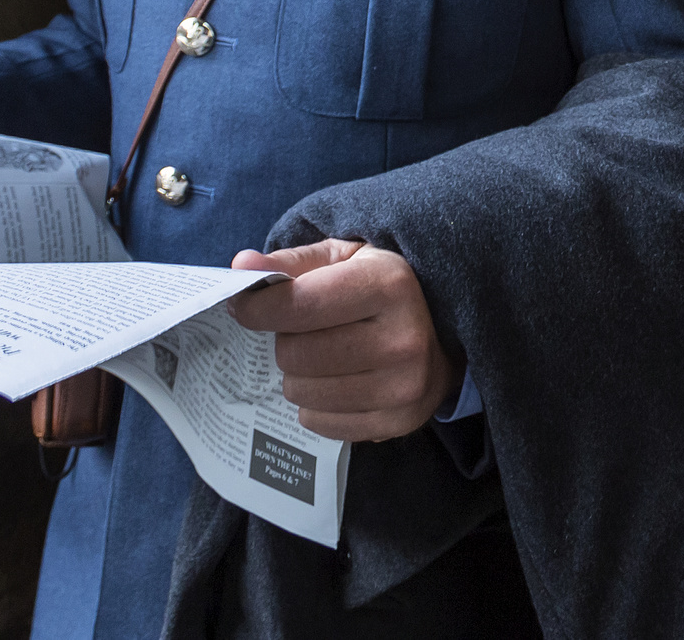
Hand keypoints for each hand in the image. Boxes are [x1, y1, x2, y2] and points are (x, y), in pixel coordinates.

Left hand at [228, 239, 461, 441]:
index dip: (257, 307)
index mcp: (390, 285)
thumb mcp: (344, 259)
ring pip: (303, 392)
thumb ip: (291, 262)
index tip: (244, 305)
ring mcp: (405, 386)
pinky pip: (321, 423)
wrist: (443, 332)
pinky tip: (335, 382)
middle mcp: (404, 339)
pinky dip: (315, 406)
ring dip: (299, 375)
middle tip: (303, 331)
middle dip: (286, 341)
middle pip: (296, 354)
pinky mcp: (401, 422)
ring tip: (322, 356)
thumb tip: (241, 266)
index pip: (299, 305)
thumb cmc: (382, 287)